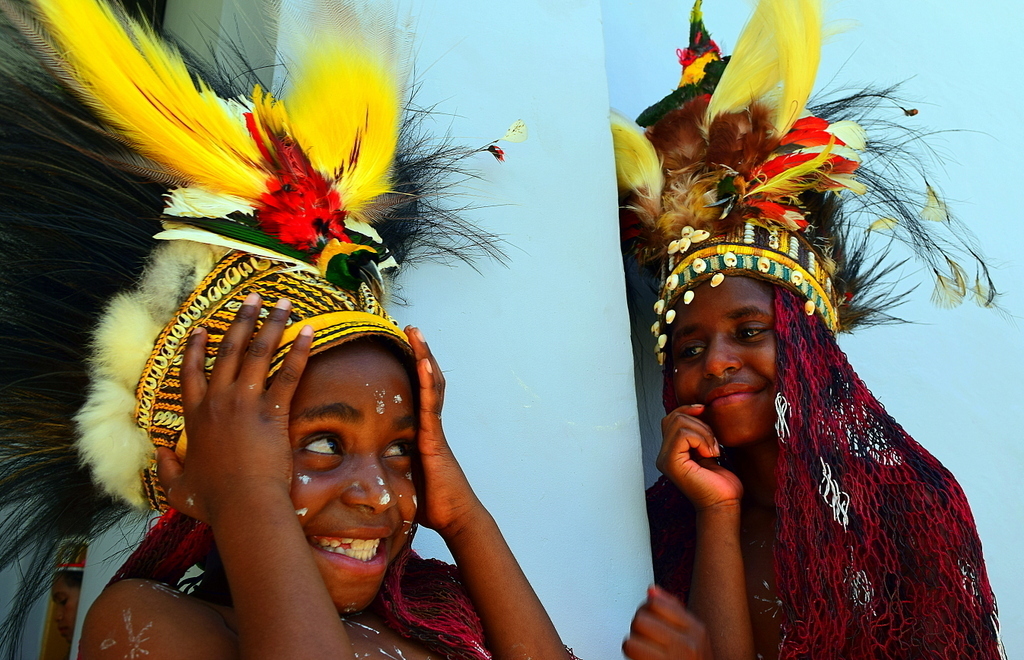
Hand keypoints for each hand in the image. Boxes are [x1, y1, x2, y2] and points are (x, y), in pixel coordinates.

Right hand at [156, 293, 313, 522]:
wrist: (243, 505)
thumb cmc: (212, 501)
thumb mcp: (178, 488)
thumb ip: (167, 469)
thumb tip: (159, 453)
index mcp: (195, 418)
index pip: (191, 373)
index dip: (196, 349)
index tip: (202, 328)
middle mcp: (218, 402)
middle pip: (228, 351)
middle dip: (241, 320)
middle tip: (252, 298)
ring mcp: (245, 403)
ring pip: (257, 353)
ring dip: (271, 324)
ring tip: (282, 302)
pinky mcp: (273, 411)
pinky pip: (288, 373)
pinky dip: (300, 350)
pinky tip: (309, 330)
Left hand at [405, 326, 482, 538]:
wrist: (453, 518)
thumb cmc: (430, 503)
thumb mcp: (400, 478)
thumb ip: (387, 466)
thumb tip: (361, 467)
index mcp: (421, 430)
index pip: (417, 390)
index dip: (411, 367)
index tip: (401, 346)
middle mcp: (430, 424)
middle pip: (427, 379)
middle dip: (419, 352)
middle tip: (409, 327)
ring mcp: (434, 429)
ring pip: (432, 384)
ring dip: (424, 356)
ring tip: (416, 332)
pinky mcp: (435, 438)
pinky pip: (431, 404)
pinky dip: (428, 382)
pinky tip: (423, 363)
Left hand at [623, 586, 712, 659]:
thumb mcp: (694, 635)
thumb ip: (674, 610)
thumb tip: (652, 591)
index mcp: (696, 630)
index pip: (654, 603)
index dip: (646, 610)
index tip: (650, 620)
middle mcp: (687, 646)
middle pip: (640, 620)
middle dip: (637, 629)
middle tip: (645, 639)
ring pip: (631, 640)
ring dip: (632, 646)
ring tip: (644, 652)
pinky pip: (632, 655)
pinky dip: (633, 658)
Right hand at [658, 405, 741, 510]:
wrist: (724, 505)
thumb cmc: (721, 483)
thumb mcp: (709, 450)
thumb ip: (699, 433)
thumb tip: (699, 409)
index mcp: (671, 451)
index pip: (672, 417)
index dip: (690, 411)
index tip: (707, 415)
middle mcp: (663, 454)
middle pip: (674, 417)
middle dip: (700, 424)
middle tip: (714, 445)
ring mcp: (664, 459)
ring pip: (679, 422)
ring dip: (704, 432)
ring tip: (713, 451)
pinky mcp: (670, 463)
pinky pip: (683, 435)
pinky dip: (702, 439)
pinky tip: (711, 455)